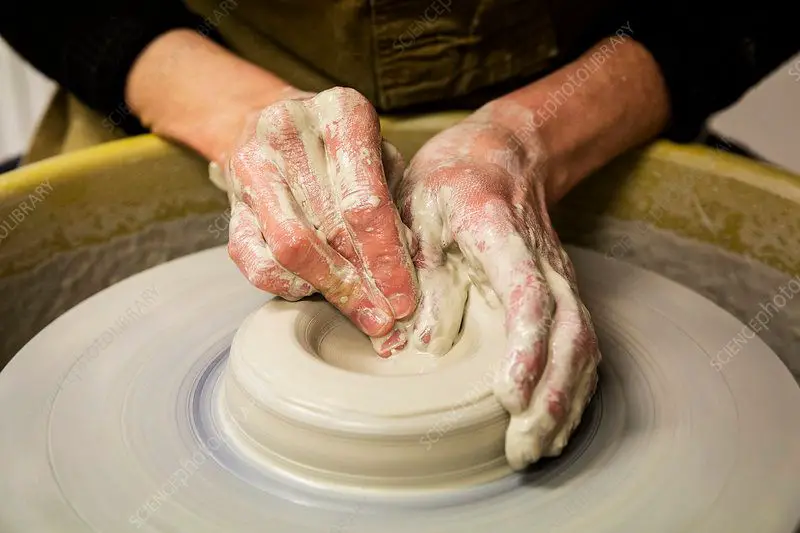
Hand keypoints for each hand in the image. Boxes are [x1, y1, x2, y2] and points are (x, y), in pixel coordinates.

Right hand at [219, 87, 417, 338]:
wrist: (267, 122)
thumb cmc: (341, 146)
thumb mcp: (381, 156)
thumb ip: (398, 203)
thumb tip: (412, 265)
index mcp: (340, 111)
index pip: (366, 200)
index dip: (387, 258)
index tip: (403, 297)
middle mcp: (288, 132)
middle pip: (330, 228)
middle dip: (363, 284)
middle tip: (386, 320)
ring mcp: (252, 167)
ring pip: (291, 248)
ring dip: (329, 290)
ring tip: (360, 314)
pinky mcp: (230, 203)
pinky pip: (256, 261)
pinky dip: (289, 285)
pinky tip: (316, 291)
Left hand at [392, 101, 600, 468]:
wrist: (504, 154)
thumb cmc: (451, 181)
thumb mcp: (416, 210)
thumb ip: (421, 272)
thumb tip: (421, 345)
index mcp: (500, 234)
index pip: (529, 296)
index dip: (525, 349)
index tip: (508, 396)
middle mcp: (544, 263)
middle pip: (569, 334)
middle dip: (551, 397)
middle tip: (521, 448)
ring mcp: (560, 280)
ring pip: (583, 347)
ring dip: (565, 404)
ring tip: (536, 450)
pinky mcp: (562, 296)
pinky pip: (581, 348)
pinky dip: (573, 391)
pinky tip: (554, 425)